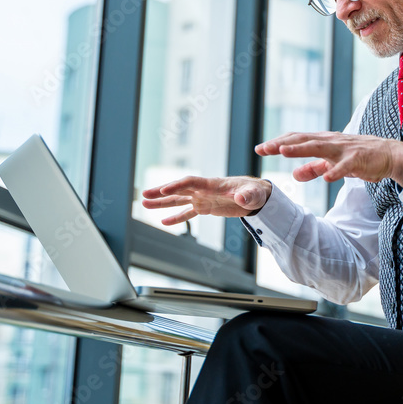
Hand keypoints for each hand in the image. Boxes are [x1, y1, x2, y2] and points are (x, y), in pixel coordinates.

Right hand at [140, 176, 271, 225]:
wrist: (258, 196)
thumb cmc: (256, 192)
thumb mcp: (254, 194)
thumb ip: (247, 195)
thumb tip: (240, 197)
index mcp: (213, 184)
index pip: (191, 182)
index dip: (177, 185)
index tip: (163, 190)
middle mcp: (204, 190)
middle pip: (179, 189)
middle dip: (161, 192)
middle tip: (144, 195)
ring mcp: (203, 198)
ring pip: (179, 200)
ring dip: (162, 203)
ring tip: (144, 204)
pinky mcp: (205, 207)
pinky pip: (188, 212)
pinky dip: (176, 217)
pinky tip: (163, 221)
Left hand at [255, 131, 402, 185]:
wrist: (389, 155)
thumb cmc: (359, 158)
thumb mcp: (332, 163)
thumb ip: (314, 168)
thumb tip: (294, 174)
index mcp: (324, 142)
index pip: (297, 140)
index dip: (278, 143)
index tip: (260, 148)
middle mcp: (331, 141)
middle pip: (302, 140)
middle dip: (281, 144)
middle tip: (262, 148)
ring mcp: (344, 149)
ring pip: (319, 148)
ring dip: (300, 149)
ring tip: (283, 152)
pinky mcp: (358, 160)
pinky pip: (345, 167)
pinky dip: (336, 171)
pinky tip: (327, 177)